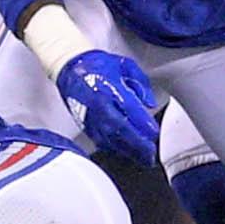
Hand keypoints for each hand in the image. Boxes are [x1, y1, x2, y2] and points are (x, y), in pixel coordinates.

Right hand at [56, 50, 158, 166]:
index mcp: (110, 87)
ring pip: (111, 139)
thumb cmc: (98, 65)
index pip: (129, 109)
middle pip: (121, 129)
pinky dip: (115, 148)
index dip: (143, 123)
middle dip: (138, 143)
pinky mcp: (85, 124)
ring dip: (128, 150)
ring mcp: (91, 117)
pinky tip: (126, 152)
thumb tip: (149, 103)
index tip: (154, 133)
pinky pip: (101, 141)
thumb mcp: (125, 65)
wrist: (70, 67)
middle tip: (151, 152)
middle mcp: (99, 105)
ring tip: (143, 158)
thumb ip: (141, 83)